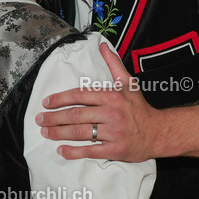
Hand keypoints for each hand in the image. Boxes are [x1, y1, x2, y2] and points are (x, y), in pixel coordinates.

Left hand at [36, 43, 160, 161]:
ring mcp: (113, 133)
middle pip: (76, 115)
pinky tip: (61, 150)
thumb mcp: (128, 83)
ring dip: (59, 133)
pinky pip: (90, 151)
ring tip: (46, 133)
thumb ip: (113, 64)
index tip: (47, 103)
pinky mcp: (115, 150)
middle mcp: (111, 113)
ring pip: (80, 133)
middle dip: (54, 118)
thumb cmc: (139, 108)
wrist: (158, 132)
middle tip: (40, 120)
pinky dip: (74, 152)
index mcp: (112, 96)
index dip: (60, 99)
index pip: (80, 95)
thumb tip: (102, 46)